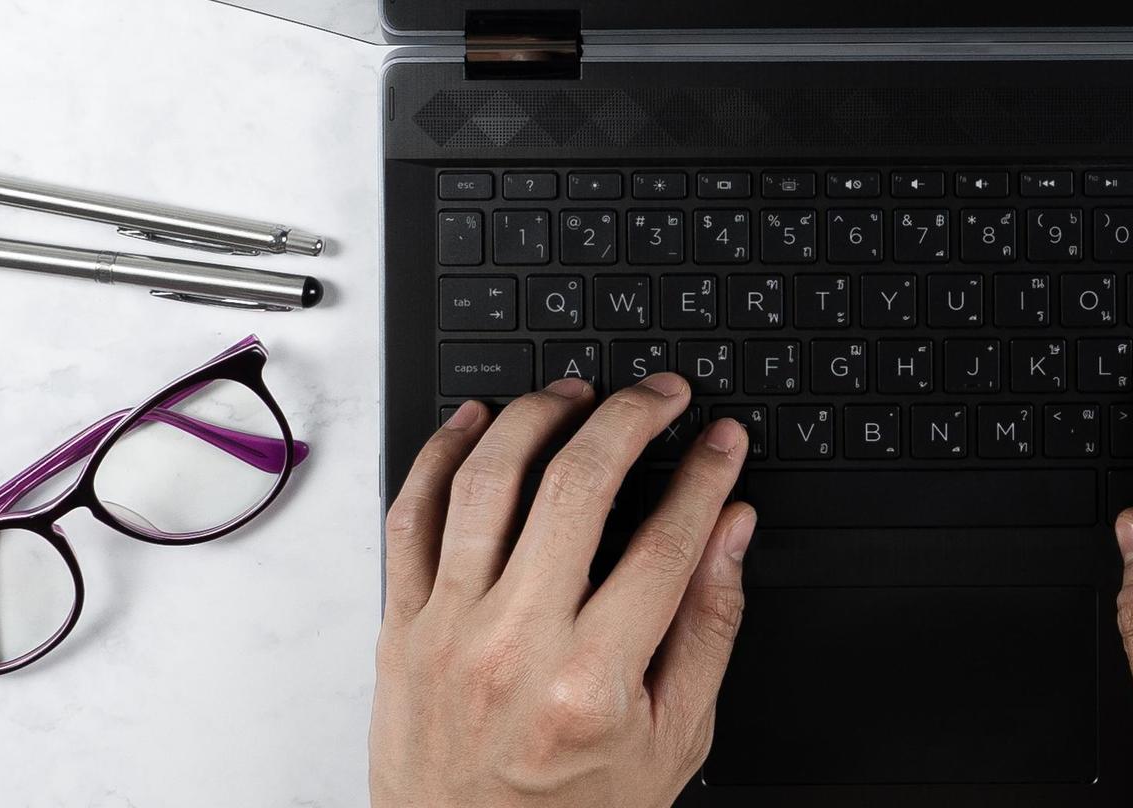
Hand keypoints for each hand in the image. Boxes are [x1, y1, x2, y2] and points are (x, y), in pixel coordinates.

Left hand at [371, 376, 754, 807]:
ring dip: (538, 416)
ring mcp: (448, 632)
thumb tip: (731, 530)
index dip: (706, 474)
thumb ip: (708, 626)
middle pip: (577, 486)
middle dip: (632, 417)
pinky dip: (442, 454)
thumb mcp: (673, 739)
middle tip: (663, 394)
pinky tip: (478, 421)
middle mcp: (516, 647)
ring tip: (578, 394)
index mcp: (593, 681)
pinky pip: (410, 516)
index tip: (722, 438)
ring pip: (489, 482)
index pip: (666, 541)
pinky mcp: (401, 629)